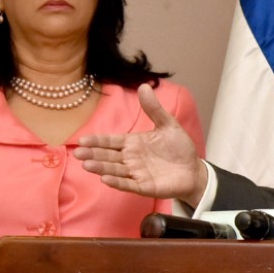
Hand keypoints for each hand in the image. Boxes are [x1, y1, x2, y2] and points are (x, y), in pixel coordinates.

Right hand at [75, 83, 206, 205]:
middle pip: (109, 156)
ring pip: (115, 170)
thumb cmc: (179, 148)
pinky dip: (117, 182)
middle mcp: (131, 158)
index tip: (83, 140)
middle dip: (94, 154)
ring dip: (101, 168)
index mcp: (133, 143)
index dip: (97, 141)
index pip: (111, 141)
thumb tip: (144, 86)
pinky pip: (128, 184)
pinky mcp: (145, 186)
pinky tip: (105, 179)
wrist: (194, 169)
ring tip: (88, 165)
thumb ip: (154, 109)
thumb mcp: (168, 125)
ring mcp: (137, 173)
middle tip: (79, 153)